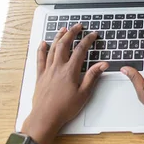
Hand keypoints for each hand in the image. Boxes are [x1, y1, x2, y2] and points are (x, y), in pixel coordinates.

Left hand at [22, 24, 107, 143]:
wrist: (45, 117)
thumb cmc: (65, 108)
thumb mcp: (84, 94)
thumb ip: (92, 77)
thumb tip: (102, 64)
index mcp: (70, 71)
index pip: (80, 50)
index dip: (88, 40)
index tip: (93, 34)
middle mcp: (57, 67)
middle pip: (64, 44)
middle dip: (72, 33)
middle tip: (78, 26)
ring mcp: (47, 70)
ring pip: (52, 48)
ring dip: (58, 37)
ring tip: (63, 29)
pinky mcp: (40, 76)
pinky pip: (40, 59)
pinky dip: (42, 49)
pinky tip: (43, 43)